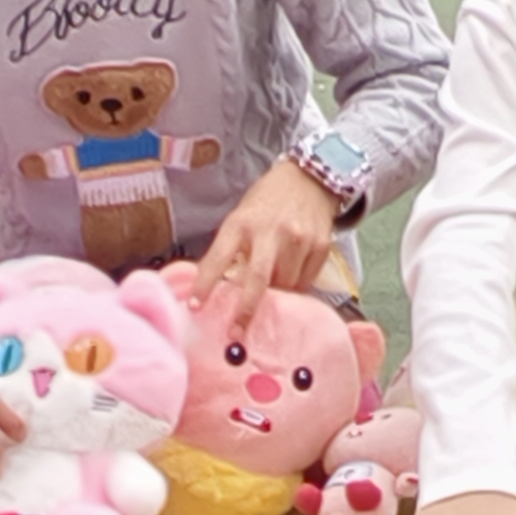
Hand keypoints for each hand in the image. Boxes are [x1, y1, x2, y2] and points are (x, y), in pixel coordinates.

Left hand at [195, 161, 342, 329]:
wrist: (309, 180)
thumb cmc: (267, 203)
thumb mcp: (241, 218)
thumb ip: (231, 249)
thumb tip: (217, 290)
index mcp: (242, 223)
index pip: (218, 257)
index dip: (205, 284)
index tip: (195, 307)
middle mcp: (270, 231)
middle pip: (257, 279)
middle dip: (245, 311)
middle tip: (235, 334)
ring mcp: (298, 239)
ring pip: (285, 286)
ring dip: (276, 297)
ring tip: (272, 293)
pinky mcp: (320, 246)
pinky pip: (305, 282)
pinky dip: (295, 288)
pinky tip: (291, 277)